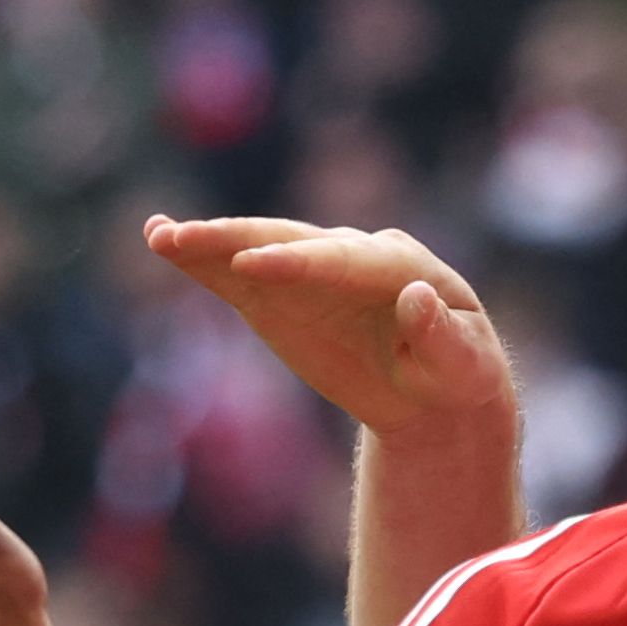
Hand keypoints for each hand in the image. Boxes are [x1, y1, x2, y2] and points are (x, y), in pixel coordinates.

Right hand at [144, 216, 514, 440]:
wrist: (435, 389)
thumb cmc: (458, 375)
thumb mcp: (466, 365)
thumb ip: (443, 336)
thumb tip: (416, 297)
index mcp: (405, 266)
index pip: (347, 259)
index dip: (299, 262)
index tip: (253, 267)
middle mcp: (355, 253)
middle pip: (295, 242)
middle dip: (242, 241)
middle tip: (189, 239)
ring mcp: (315, 268)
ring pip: (261, 249)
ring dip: (211, 242)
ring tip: (161, 236)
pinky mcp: (284, 290)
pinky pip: (239, 272)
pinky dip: (203, 260)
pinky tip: (160, 239)